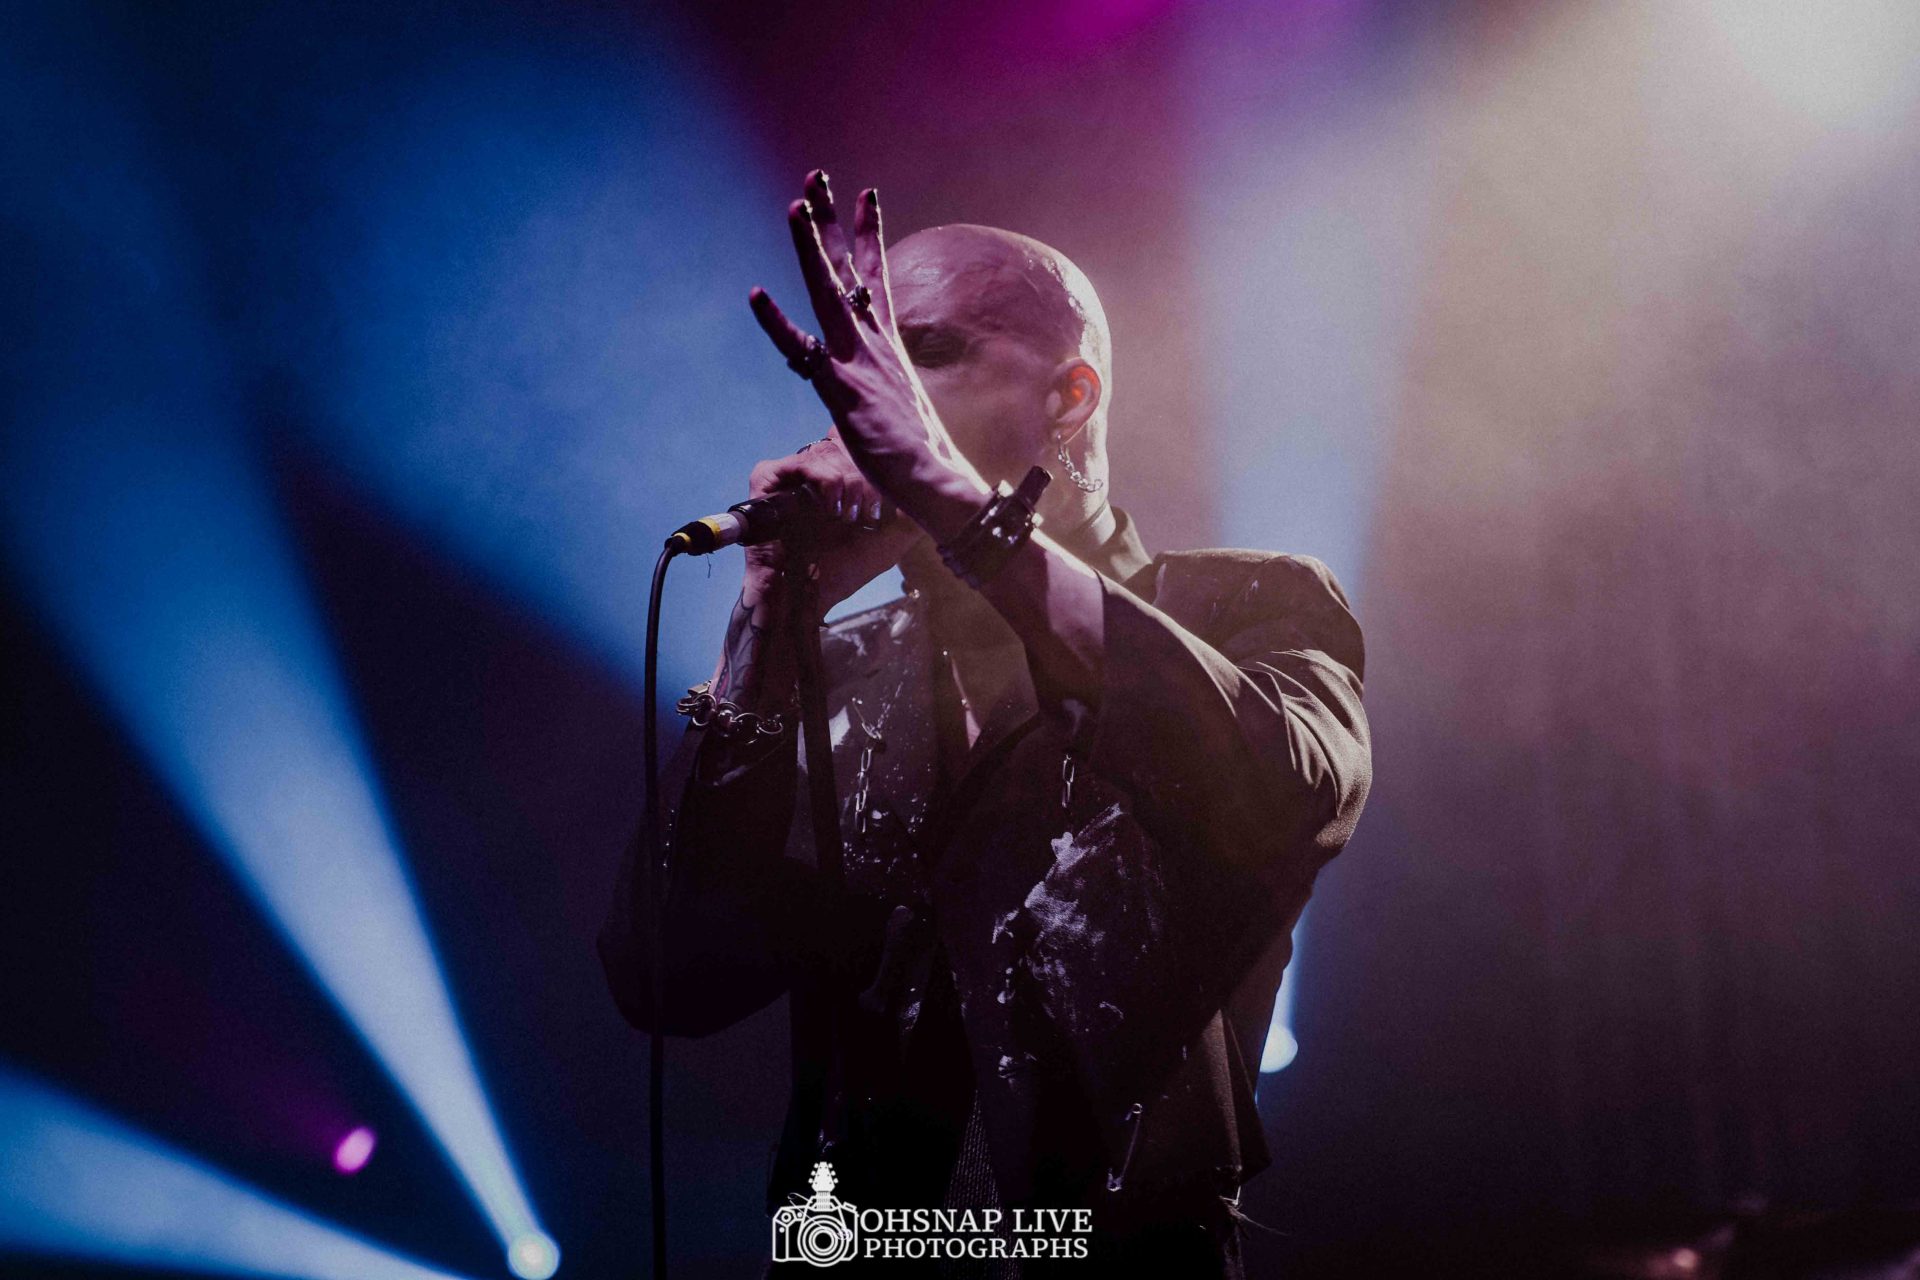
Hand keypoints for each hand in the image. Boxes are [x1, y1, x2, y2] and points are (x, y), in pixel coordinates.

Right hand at [742, 427, 926, 614]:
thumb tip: (934, 486)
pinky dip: (824, 481)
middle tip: (865, 513)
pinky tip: (830, 507)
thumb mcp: (890, 539)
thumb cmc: (842, 571)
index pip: (857, 441)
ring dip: (848, 483)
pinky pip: (803, 461)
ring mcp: (788, 474)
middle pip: (846, 444)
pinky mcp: (766, 479)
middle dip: (865, 478)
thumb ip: (912, 512)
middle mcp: (813, 472)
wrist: (806, 596)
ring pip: (828, 450)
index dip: (875, 459)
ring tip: (847, 516)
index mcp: (838, 479)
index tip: (884, 494)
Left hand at [748, 171, 989, 542]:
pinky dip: (776, 322)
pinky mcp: (841, 388)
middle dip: (832, 221)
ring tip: (795, 206)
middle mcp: (874, 341)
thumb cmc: (920, 453)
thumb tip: (882, 390)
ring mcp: (858, 360)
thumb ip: (884, 384)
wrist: (936, 480)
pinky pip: (800, 349)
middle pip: (850, 268)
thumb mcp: (902, 405)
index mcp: (888, 344)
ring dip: (811, 248)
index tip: (865, 195)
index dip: (868, 234)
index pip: (877, 276)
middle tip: (816, 177)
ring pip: (829, 292)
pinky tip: (756, 294)